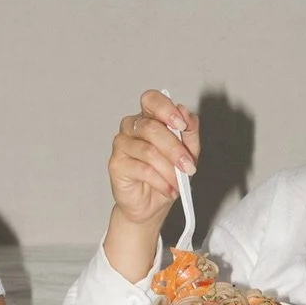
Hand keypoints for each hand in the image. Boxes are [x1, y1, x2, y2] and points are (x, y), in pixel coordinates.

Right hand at [104, 90, 199, 279]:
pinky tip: (169, 190)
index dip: (165, 109)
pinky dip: (161, 181)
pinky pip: (142, 169)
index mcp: (149, 117)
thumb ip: (189, 132)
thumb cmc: (166, 175)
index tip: (181, 125)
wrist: (152, 205)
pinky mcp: (116, 164)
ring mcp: (121, 144)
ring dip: (169, 170)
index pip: (151, 99)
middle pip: (151, 128)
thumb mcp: (187, 153)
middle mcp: (132, 127)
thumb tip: (186, 114)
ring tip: (179, 183)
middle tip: (189, 167)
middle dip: (175, 149)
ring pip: (148, 151)